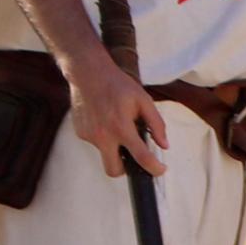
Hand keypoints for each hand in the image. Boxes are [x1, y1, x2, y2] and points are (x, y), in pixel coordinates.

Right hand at [69, 52, 167, 179]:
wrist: (88, 74)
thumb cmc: (118, 85)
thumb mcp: (144, 100)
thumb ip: (156, 124)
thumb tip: (164, 145)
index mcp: (121, 128)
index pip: (141, 157)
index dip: (154, 168)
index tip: (160, 170)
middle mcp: (103, 136)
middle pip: (114, 170)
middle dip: (126, 169)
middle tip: (134, 157)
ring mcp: (89, 136)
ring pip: (104, 154)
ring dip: (114, 148)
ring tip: (118, 125)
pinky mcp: (80, 133)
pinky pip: (96, 143)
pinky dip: (104, 138)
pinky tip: (106, 120)